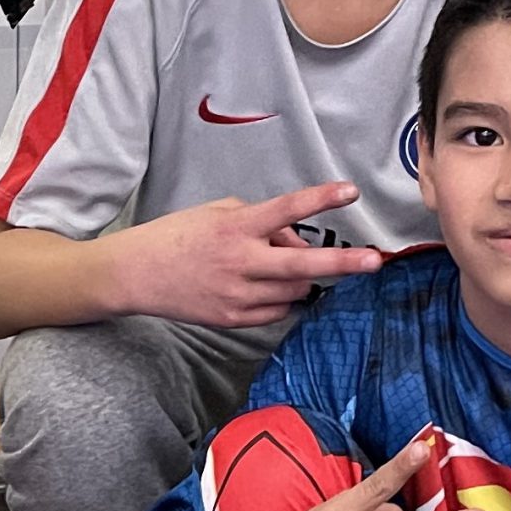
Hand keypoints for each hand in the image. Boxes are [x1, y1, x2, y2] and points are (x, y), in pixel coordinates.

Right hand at [109, 184, 383, 327]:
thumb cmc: (178, 236)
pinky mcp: (232, 319)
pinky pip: (276, 311)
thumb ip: (263, 222)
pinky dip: (280, 299)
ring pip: (294, 290)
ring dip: (300, 278)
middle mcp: (240, 263)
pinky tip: (261, 287)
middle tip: (374, 261)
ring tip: (274, 266)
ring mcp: (237, 295)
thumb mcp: (219, 212)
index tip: (350, 191)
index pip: (287, 209)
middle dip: (343, 264)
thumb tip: (296, 243)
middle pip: (303, 266)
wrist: (136, 275)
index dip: (321, 199)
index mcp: (236, 228)